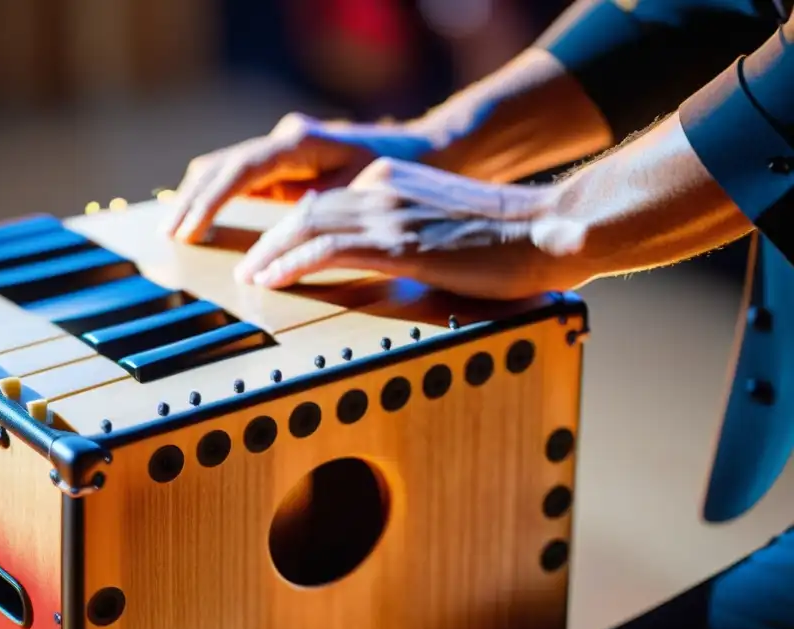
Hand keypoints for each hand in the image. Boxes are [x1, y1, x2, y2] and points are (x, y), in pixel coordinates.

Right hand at [163, 112, 437, 244]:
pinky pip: (234, 175)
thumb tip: (284, 227)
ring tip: (174, 230)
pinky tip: (196, 218)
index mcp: (299, 142)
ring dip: (196, 197)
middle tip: (169, 236)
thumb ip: (319, 207)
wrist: (416, 152)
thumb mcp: (359, 193)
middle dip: (191, 200)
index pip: (240, 170)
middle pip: (220, 165)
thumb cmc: (394, 174)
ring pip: (221, 166)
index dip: (210, 202)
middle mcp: (282, 138)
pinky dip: (212, 195)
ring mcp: (278, 148)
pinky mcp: (279, 163)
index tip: (190, 230)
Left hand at [232, 157, 590, 300]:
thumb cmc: (509, 239)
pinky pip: (326, 249)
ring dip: (271, 252)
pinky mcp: (397, 242)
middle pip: (308, 208)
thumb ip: (410, 230)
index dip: (294, 226)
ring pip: (306, 224)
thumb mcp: (445, 223)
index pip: (328, 200)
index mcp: (393, 179)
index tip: (276, 248)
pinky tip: (274, 279)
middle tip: (249, 265)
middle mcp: (383, 187)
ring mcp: (389, 212)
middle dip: (271, 238)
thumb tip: (394, 257)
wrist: (547, 230)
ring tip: (251, 276)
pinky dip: (292, 264)